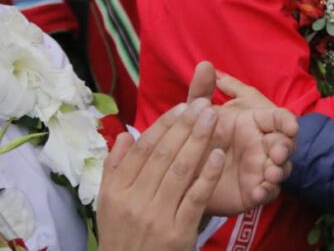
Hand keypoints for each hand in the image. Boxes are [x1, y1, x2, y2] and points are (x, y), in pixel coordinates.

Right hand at [97, 100, 225, 250]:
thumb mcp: (109, 205)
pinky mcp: (178, 233)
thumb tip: (126, 136)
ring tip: (214, 118)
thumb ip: (115, 169)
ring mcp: (157, 217)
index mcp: (116, 191)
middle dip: (186, 126)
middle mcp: (134, 201)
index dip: (164, 125)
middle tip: (205, 104)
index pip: (143, 149)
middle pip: (163, 155)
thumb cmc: (123, 236)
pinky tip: (218, 155)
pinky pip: (195, 198)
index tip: (183, 106)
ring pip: (180, 171)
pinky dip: (207, 175)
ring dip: (199, 141)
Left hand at [186, 63, 298, 215]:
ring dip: (280, 170)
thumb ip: (202, 90)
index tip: (291, 127)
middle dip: (286, 148)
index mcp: (254, 123)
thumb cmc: (197, 138)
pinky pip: (269, 191)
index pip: (280, 118)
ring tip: (271, 174)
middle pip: (285, 143)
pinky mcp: (255, 190)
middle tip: (277, 154)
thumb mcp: (197, 114)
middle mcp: (262, 144)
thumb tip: (204, 63)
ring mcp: (261, 168)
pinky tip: (259, 192)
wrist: (184, 174)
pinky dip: (267, 191)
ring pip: (281, 168)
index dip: (287, 121)